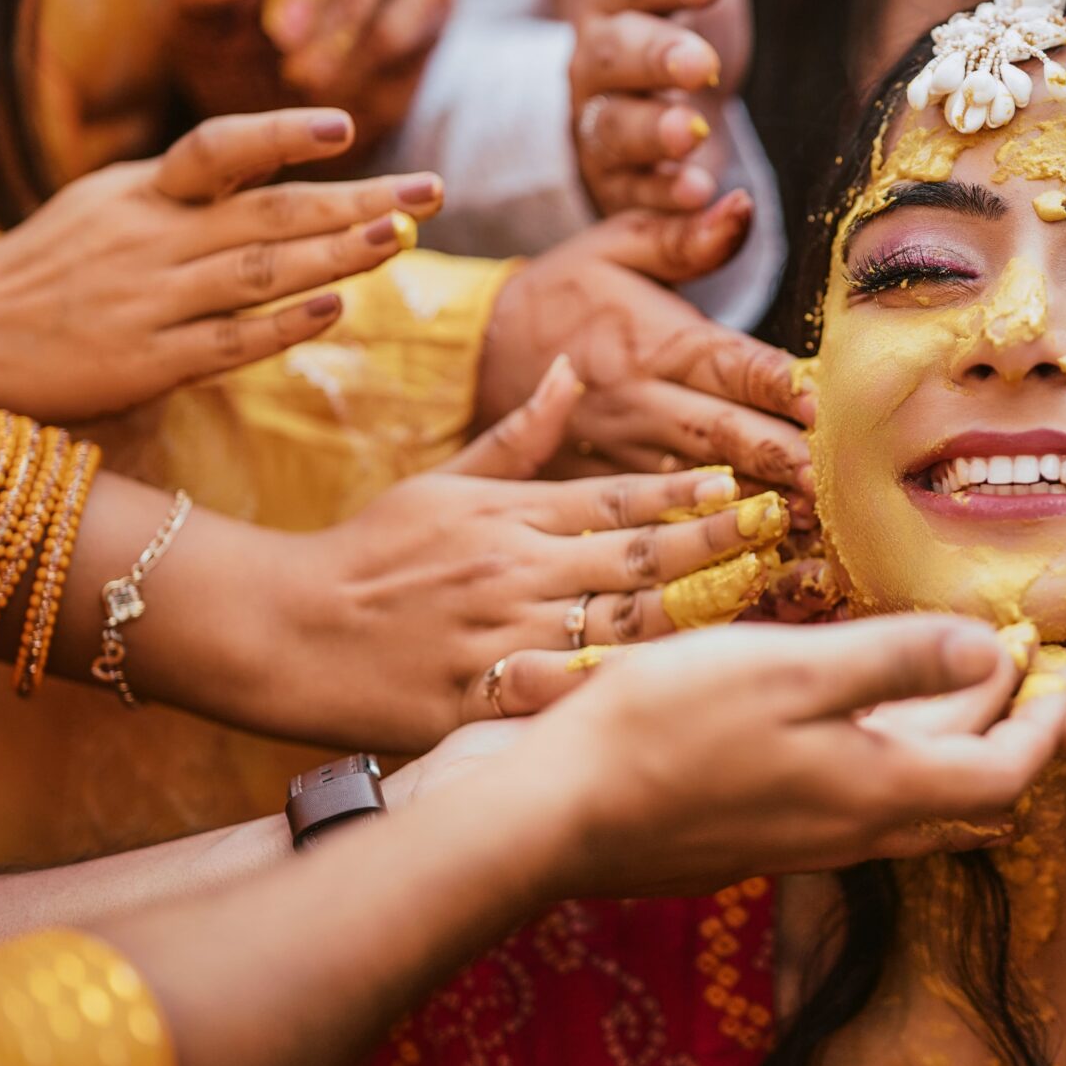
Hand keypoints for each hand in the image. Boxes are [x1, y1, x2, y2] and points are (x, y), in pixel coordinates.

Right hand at [0, 108, 440, 421]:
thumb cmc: (51, 269)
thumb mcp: (108, 206)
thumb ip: (188, 194)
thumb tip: (279, 175)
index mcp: (141, 192)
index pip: (220, 148)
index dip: (283, 133)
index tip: (347, 127)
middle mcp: (149, 238)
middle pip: (268, 210)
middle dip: (357, 198)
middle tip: (430, 191)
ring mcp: (148, 300)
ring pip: (258, 271)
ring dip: (335, 256)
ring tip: (397, 239)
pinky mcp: (144, 362)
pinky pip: (228, 341)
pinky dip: (283, 324)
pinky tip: (334, 309)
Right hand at [272, 359, 800, 750]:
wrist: (283, 627)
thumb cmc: (371, 553)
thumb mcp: (445, 481)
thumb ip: (523, 433)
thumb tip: (577, 367)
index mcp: (509, 516)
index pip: (616, 499)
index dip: (685, 494)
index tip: (743, 486)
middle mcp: (513, 569)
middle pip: (635, 559)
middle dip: (715, 548)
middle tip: (781, 538)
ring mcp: (499, 636)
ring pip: (616, 626)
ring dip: (693, 617)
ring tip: (758, 606)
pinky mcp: (481, 698)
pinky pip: (566, 696)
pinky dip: (621, 693)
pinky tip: (678, 694)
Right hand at [446, 617, 1065, 895]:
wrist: (545, 814)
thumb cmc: (663, 729)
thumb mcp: (790, 668)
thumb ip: (896, 659)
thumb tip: (992, 653)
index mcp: (877, 790)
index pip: (1004, 775)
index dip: (1044, 723)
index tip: (1057, 666)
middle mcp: (850, 829)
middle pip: (959, 785)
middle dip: (999, 722)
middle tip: (1011, 656)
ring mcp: (797, 838)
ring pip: (902, 793)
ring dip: (938, 735)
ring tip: (945, 672)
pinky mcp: (750, 832)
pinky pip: (846, 796)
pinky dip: (875, 747)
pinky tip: (845, 706)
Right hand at [474, 196, 813, 496]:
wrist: (475, 357)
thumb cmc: (558, 296)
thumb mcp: (611, 247)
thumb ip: (680, 237)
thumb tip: (741, 205)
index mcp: (651, 340)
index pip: (725, 363)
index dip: (773, 383)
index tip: (817, 402)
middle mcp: (641, 398)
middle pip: (719, 430)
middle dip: (774, 454)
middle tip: (826, 478)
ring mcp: (623, 447)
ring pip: (695, 478)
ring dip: (749, 498)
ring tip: (804, 519)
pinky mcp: (604, 481)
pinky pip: (656, 506)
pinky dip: (698, 524)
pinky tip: (743, 546)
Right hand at [569, 0, 751, 215]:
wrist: (661, 104)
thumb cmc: (677, 15)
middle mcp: (599, 58)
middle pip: (612, 54)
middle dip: (653, 57)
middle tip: (700, 62)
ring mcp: (604, 123)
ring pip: (614, 128)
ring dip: (653, 133)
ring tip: (695, 134)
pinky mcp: (623, 182)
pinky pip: (634, 193)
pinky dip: (664, 195)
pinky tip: (700, 194)